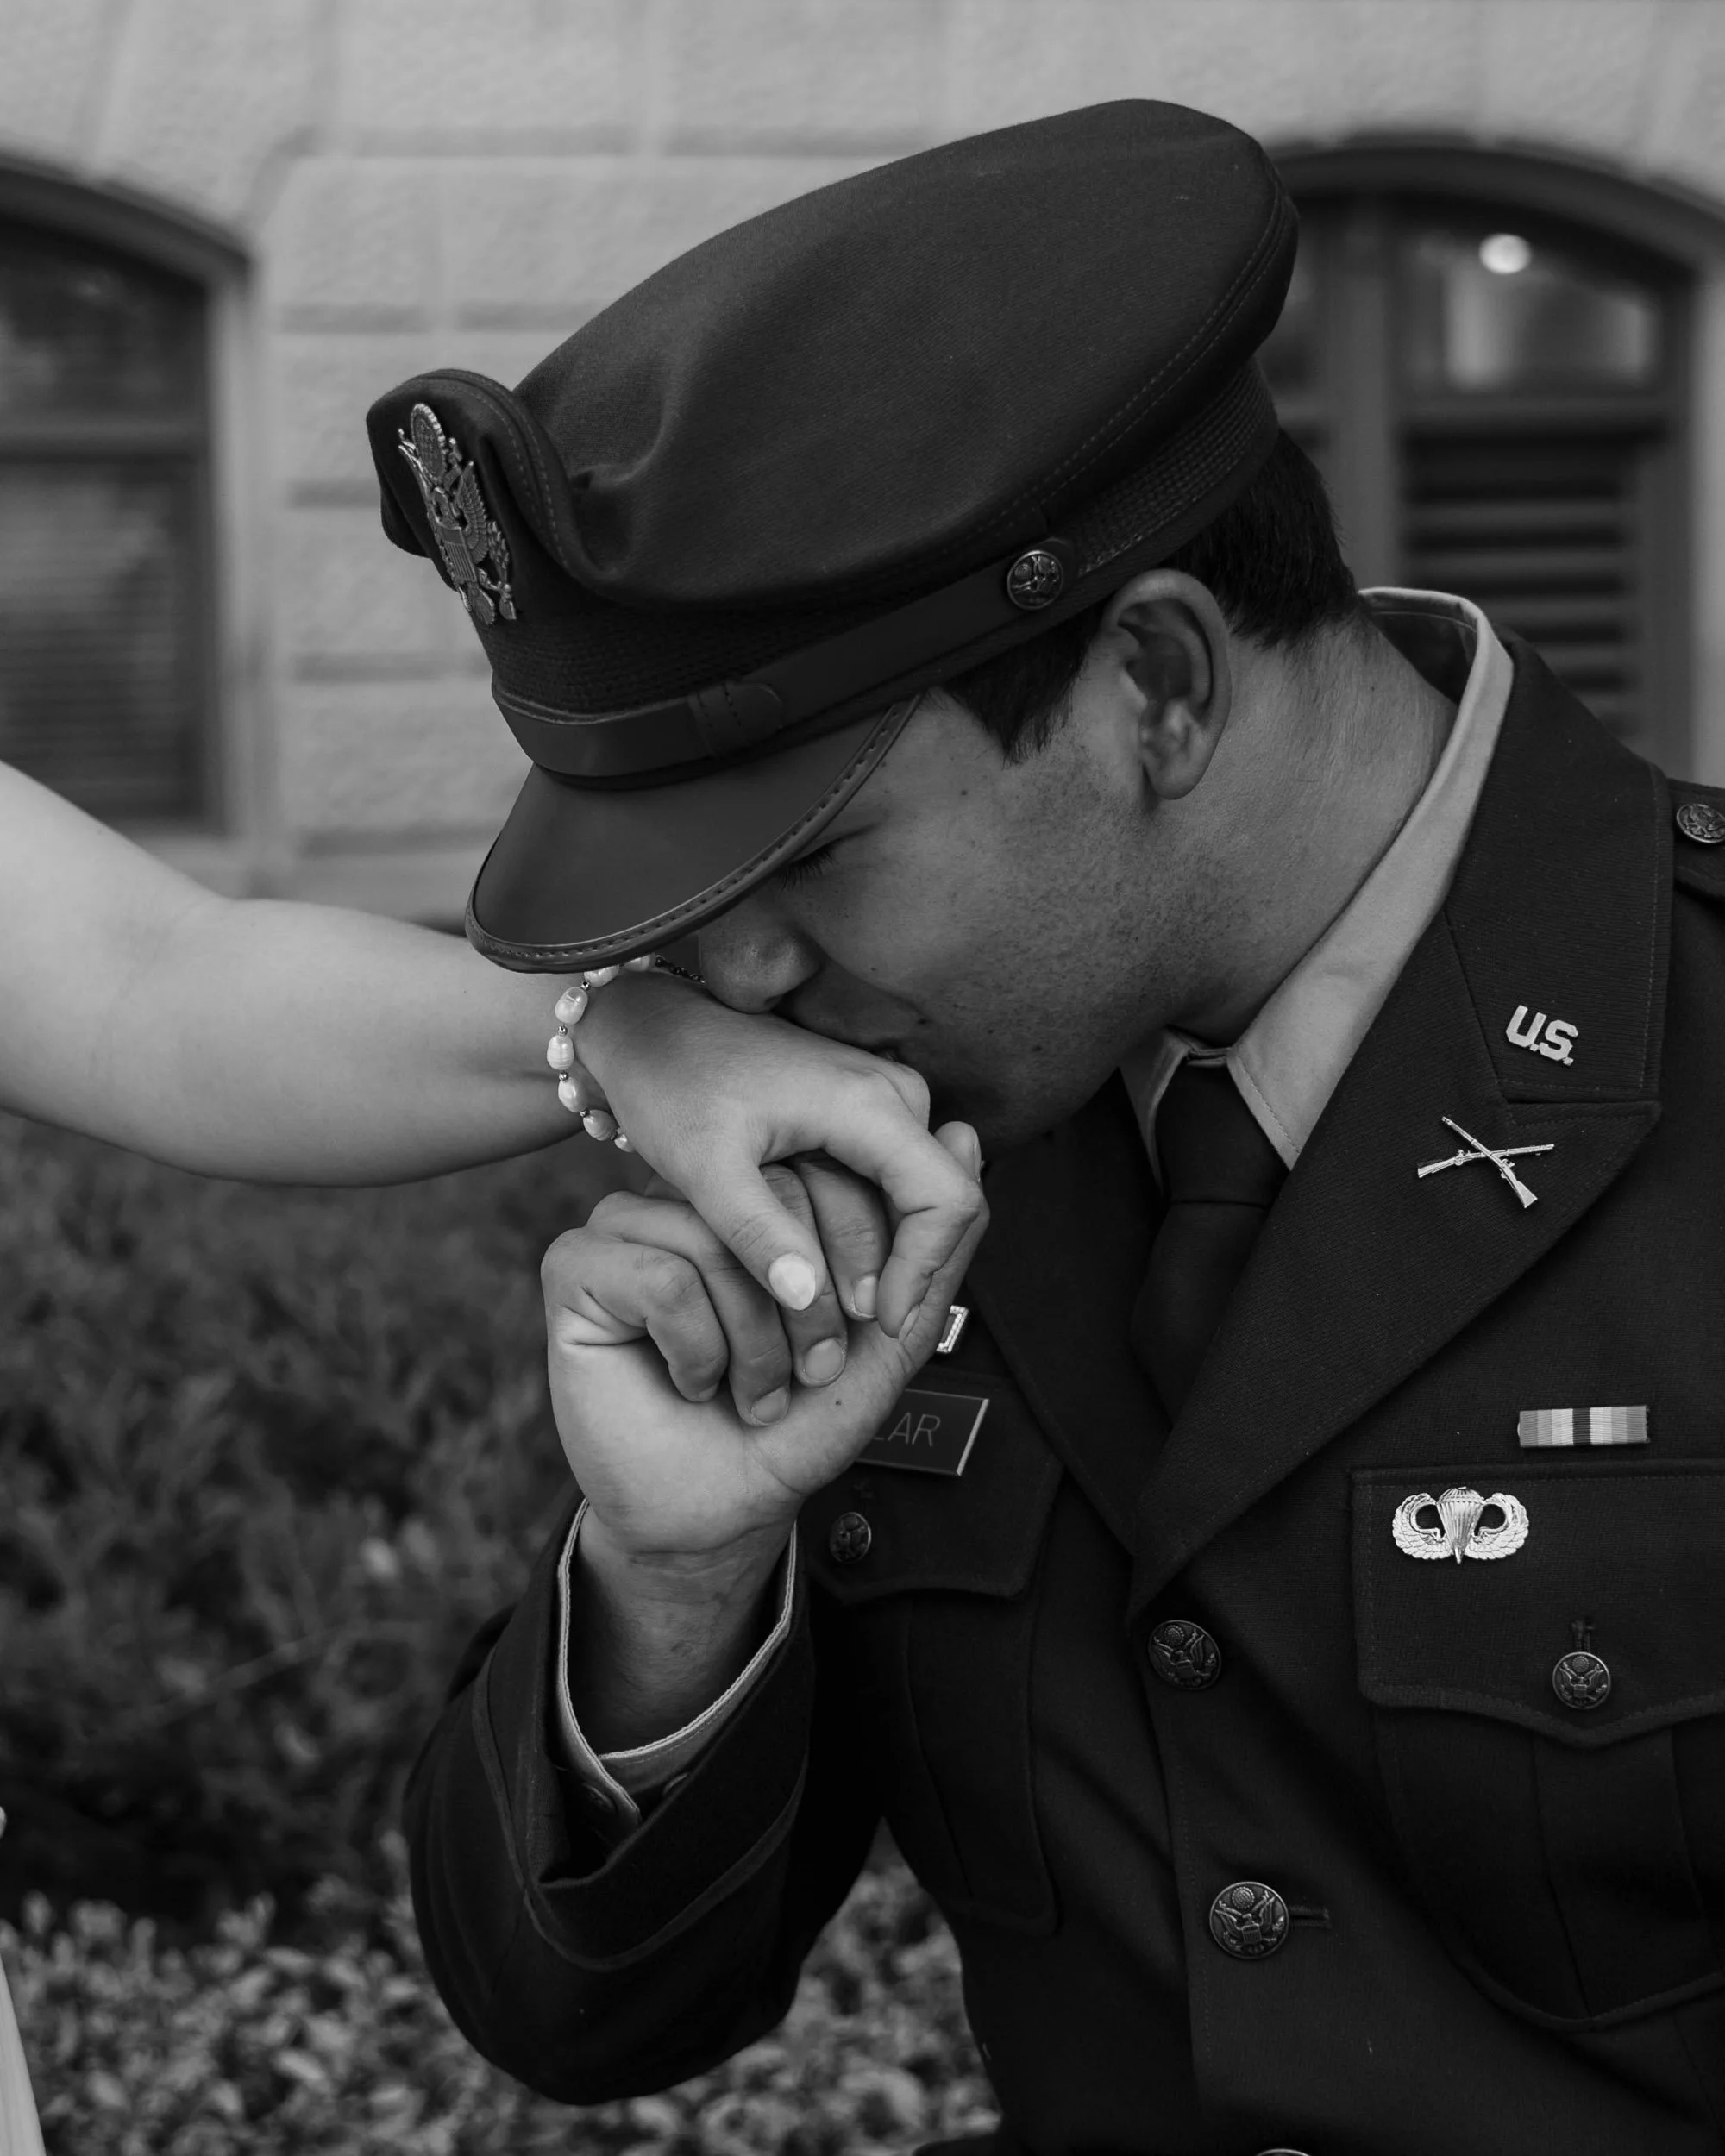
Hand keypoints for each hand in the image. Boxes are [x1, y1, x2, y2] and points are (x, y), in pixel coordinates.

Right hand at [541, 1125, 987, 1574]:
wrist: (719, 1511)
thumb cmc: (797, 1424)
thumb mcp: (885, 1337)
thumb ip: (931, 1246)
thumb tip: (967, 1132)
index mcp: (756, 1201)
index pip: (820, 1175)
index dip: (853, 1260)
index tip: (852, 1338)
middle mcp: (689, 1199)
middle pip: (770, 1201)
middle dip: (809, 1310)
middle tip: (801, 1377)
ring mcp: (627, 1226)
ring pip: (714, 1239)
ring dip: (753, 1340)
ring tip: (749, 1392)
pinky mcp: (576, 1266)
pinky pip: (658, 1275)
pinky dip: (695, 1347)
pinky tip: (690, 1382)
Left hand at [571, 971, 982, 1341]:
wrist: (654, 1030)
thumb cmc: (672, 1084)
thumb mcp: (702, 1166)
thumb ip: (756, 1232)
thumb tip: (807, 1298)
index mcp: (867, 1102)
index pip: (946, 1199)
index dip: (924, 1270)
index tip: (881, 1324)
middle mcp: (893, 1094)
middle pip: (940, 1203)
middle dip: (904, 1275)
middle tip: (846, 1337)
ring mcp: (884, 1099)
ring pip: (917, 1198)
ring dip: (885, 1259)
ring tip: (827, 1317)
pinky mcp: (866, 1111)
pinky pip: (892, 1182)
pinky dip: (869, 1234)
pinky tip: (822, 1274)